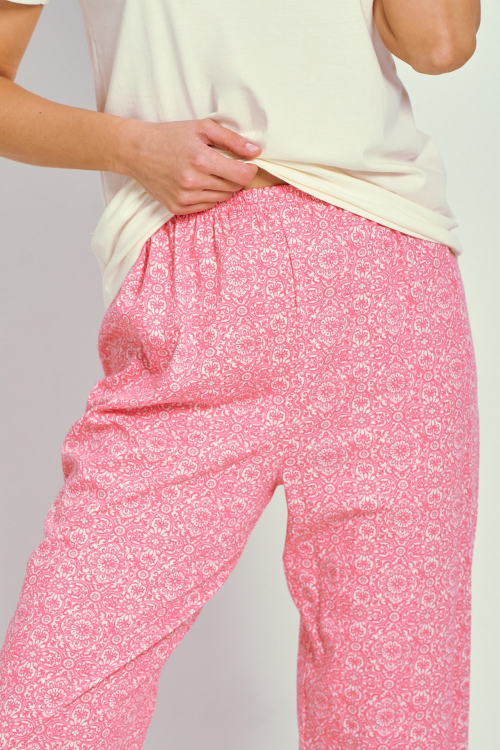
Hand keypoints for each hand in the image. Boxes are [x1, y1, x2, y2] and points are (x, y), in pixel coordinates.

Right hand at [116, 117, 261, 214]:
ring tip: (208, 172)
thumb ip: (232, 140)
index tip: (246, 164)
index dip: (249, 170)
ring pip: (221, 199)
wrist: (135, 151)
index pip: (242, 176)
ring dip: (221, 187)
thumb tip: (256, 151)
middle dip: (234, 177)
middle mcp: (193, 182)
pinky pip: (206, 207)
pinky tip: (198, 183)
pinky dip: (208, 196)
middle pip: (233, 188)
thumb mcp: (202, 127)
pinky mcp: (177, 208)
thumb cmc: (169, 136)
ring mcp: (184, 198)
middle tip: (223, 165)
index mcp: (201, 160)